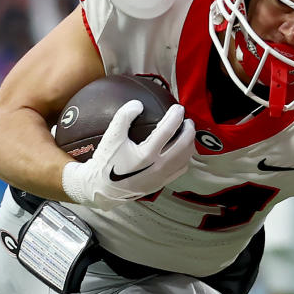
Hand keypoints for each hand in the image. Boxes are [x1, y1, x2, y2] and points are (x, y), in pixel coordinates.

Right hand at [62, 100, 193, 208]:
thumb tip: (138, 104)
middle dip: (189, 130)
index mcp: (146, 154)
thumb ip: (123, 117)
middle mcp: (158, 166)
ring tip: (187, 134)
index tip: (178, 108)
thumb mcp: (111, 137)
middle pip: (184, 145)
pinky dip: (185, 158)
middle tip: (187, 120)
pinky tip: (181, 152)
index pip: (168, 130)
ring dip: (190, 144)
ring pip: (185, 158)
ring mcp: (161, 177)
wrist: (103, 189)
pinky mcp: (161, 183)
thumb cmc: (106, 162)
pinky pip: (181, 170)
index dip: (176, 116)